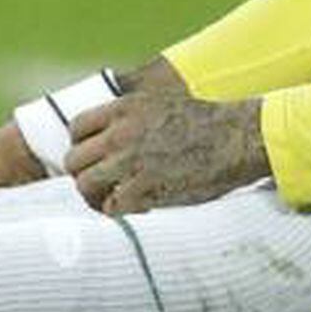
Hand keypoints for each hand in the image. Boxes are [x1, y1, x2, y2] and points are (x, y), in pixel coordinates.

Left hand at [65, 93, 267, 215]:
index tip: (92, 156)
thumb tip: (109, 130)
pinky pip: (112, 206)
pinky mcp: (145, 188)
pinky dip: (120, 210)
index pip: (76, 127)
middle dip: (84, 173)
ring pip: (85, 185)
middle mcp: (121, 132)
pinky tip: (138, 205)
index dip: (80, 145)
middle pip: (74, 159)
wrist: (235, 137)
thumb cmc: (204, 121)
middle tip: (101, 183)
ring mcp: (131, 161)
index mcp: (124, 108)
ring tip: (113, 199)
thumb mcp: (159, 101)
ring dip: (96, 196)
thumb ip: (130, 115)